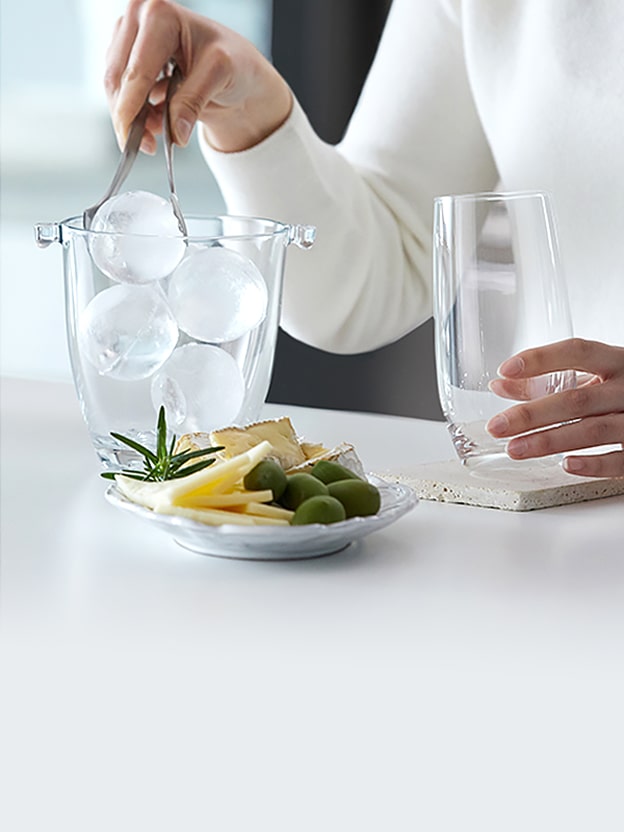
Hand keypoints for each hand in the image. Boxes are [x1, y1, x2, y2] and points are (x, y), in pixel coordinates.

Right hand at [104, 0, 291, 153]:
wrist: (238, 70)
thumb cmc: (234, 61)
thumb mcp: (220, 75)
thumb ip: (193, 100)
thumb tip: (175, 133)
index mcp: (160, 14)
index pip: (137, 71)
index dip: (130, 108)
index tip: (131, 139)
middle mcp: (140, 17)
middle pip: (118, 79)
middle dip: (129, 119)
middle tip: (147, 147)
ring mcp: (132, 36)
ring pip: (116, 88)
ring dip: (134, 118)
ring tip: (158, 136)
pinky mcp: (130, 56)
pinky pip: (122, 92)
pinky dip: (138, 114)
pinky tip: (158, 124)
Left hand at [486, 338, 623, 476]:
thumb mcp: (595, 377)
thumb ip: (547, 380)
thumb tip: (502, 385)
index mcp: (618, 362)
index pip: (578, 352)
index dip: (541, 359)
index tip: (506, 369)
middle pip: (577, 398)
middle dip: (532, 413)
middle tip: (498, 425)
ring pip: (593, 430)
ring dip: (549, 441)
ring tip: (516, 448)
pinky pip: (620, 460)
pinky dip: (593, 464)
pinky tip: (565, 465)